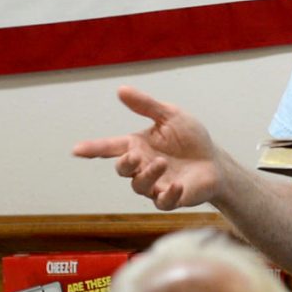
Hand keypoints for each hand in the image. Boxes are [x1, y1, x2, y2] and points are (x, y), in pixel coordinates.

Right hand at [72, 86, 222, 210]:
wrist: (215, 162)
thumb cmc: (191, 139)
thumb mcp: (170, 116)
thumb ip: (146, 105)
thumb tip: (121, 89)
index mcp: (138, 145)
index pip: (110, 147)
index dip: (93, 148)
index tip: (76, 149)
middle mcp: (142, 167)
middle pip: (122, 169)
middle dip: (125, 163)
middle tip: (135, 155)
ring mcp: (155, 185)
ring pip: (139, 186)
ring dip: (148, 175)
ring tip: (162, 162)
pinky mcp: (171, 198)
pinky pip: (163, 202)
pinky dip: (168, 194)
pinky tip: (177, 184)